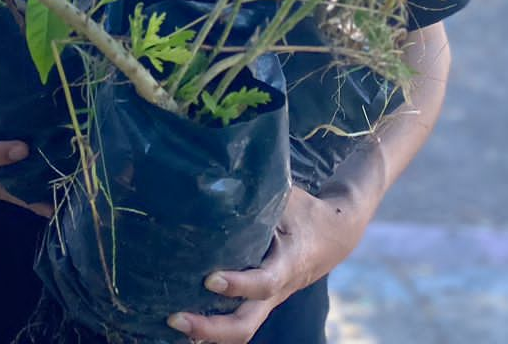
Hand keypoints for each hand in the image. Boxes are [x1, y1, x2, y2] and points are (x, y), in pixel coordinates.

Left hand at [167, 186, 370, 342]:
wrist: (335, 236)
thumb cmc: (305, 212)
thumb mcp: (287, 199)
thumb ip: (257, 196)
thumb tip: (213, 179)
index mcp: (287, 263)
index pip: (263, 283)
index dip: (238, 285)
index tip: (210, 279)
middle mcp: (277, 289)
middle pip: (245, 324)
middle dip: (211, 328)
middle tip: (175, 318)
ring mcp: (268, 301)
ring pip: (240, 330)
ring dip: (206, 334)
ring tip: (172, 325)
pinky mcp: (259, 302)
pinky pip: (237, 321)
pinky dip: (210, 329)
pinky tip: (183, 324)